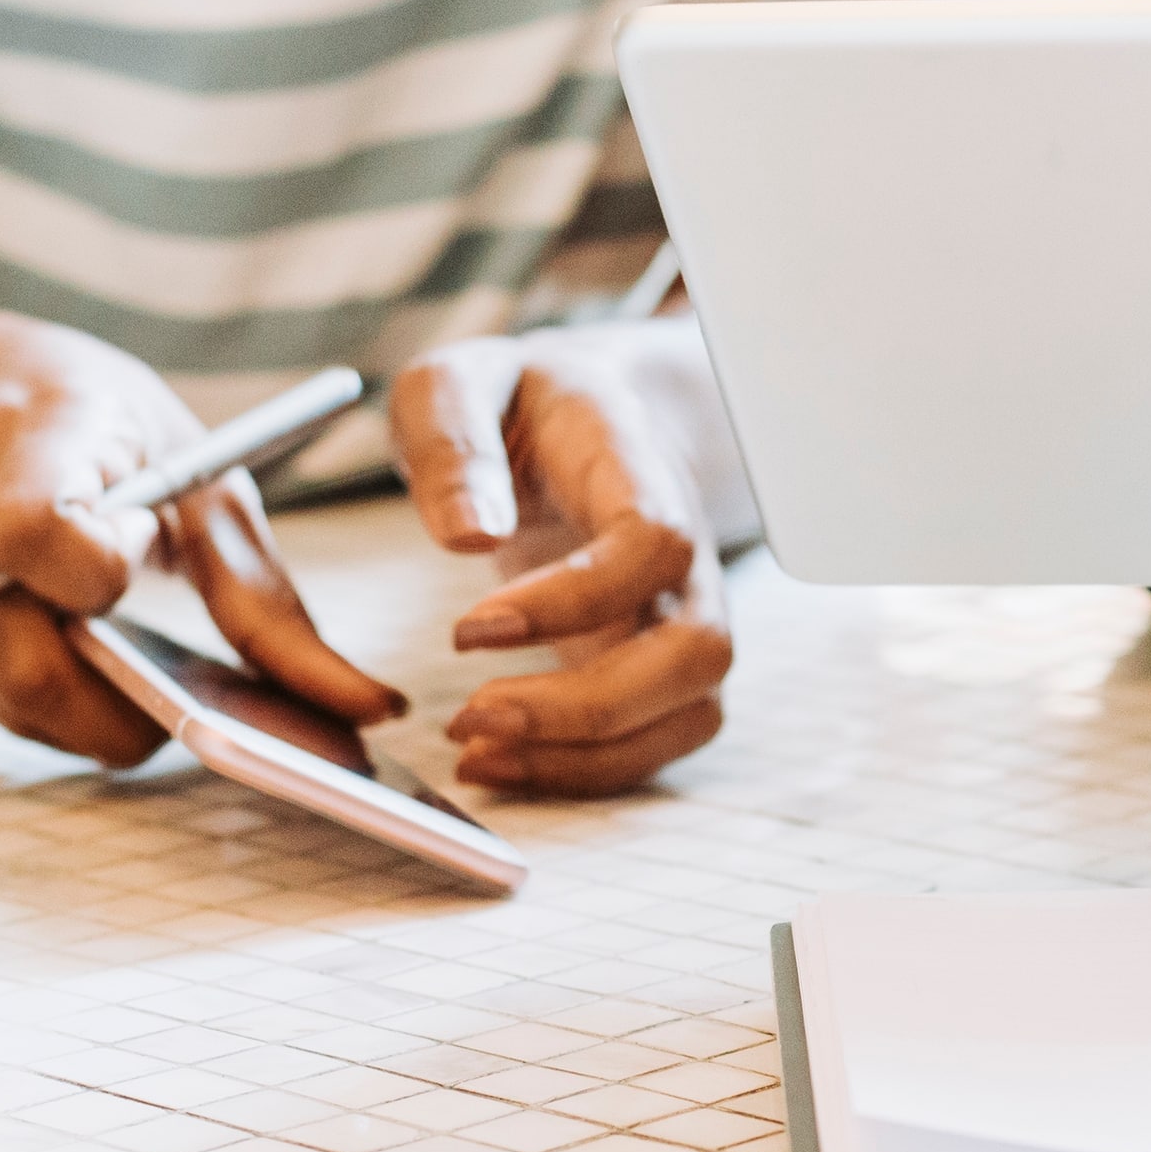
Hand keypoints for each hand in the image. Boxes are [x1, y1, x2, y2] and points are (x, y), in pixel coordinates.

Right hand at [0, 311, 397, 768]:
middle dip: (129, 701)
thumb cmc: (82, 419)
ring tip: (130, 647)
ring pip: (19, 711)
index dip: (94, 574)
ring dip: (99, 709)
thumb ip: (260, 591)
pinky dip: (57, 702)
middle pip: (33, 669)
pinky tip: (81, 649)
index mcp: (26, 441)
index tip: (137, 558)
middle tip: (184, 678)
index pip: (32, 533)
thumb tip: (359, 709)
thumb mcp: (189, 464)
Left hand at [385, 319, 739, 793]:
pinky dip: (586, 770)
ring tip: (474, 753)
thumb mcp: (458, 381)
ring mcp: (684, 612)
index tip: (468, 631)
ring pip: (689, 710)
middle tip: (470, 716)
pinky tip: (500, 760)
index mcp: (637, 465)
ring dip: (587, 754)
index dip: (576, 600)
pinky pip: (659, 740)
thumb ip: (454, 440)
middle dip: (588, 706)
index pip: (654, 543)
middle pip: (696, 650)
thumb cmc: (516, 402)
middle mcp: (685, 550)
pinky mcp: (661, 664)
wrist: (587, 415)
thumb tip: (470, 535)